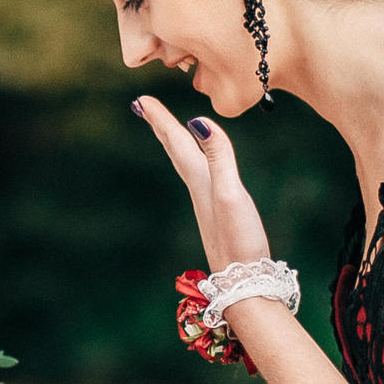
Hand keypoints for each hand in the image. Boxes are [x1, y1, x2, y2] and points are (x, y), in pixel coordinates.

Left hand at [133, 96, 268, 272]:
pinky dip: (193, 162)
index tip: (140, 99)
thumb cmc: (239, 240)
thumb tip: (197, 122)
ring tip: (165, 129)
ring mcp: (206, 202)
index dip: (160, 120)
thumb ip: (218, 157)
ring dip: (173, 143)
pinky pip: (199, 177)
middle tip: (141, 106)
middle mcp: (198, 189)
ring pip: (184, 164)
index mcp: (199, 181)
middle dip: (160, 126)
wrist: (244, 284)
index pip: (176, 143)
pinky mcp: (217, 214)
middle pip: (174, 151)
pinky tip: (197, 167)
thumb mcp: (231, 194)